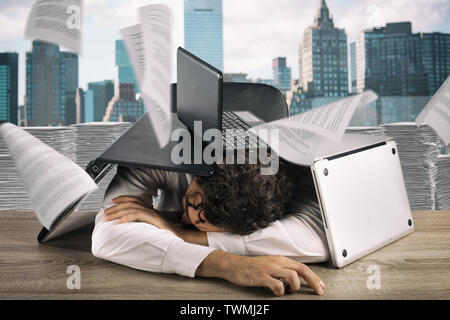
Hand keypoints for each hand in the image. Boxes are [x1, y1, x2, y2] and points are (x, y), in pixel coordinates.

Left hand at [104, 196, 179, 233]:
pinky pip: (137, 215)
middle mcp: (151, 209)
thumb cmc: (167, 234)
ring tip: (108, 217)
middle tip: (106, 212)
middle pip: (131, 203)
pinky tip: (119, 222)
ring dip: (118, 212)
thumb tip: (133, 226)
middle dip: (116, 206)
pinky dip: (126, 218)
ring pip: (131, 208)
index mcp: (150, 210)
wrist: (179, 237)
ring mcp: (152, 213)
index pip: (135, 199)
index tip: (113, 201)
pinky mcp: (153, 219)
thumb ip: (144, 223)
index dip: (123, 198)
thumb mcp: (153, 226)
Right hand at [196, 251, 324, 295]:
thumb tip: (296, 278)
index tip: (321, 286)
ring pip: (292, 276)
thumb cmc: (252, 267)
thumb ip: (282, 269)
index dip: (314, 276)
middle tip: (319, 291)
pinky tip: (276, 292)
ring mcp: (270, 269)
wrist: (234, 265)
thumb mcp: (270, 265)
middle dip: (313, 281)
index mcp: (281, 260)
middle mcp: (278, 262)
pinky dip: (280, 291)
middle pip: (301, 269)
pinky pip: (277, 285)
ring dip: (295, 286)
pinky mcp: (262, 276)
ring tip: (289, 291)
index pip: (302, 267)